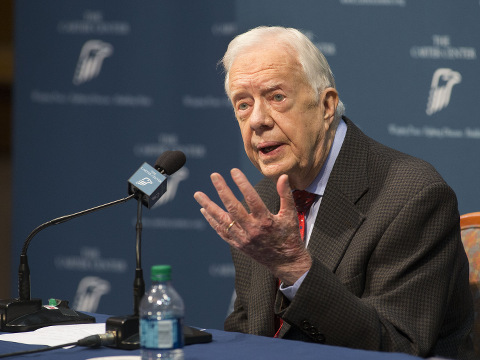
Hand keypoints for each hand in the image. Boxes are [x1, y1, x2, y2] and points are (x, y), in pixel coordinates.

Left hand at [193, 168, 311, 284]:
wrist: (286, 263)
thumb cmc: (290, 237)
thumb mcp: (290, 215)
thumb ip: (285, 195)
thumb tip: (283, 176)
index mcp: (266, 221)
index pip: (251, 198)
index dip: (242, 183)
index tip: (233, 171)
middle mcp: (252, 230)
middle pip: (233, 207)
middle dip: (222, 190)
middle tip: (214, 176)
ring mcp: (243, 238)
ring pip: (222, 220)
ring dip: (209, 206)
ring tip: (198, 194)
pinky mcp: (238, 245)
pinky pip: (222, 232)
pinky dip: (212, 221)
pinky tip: (205, 210)